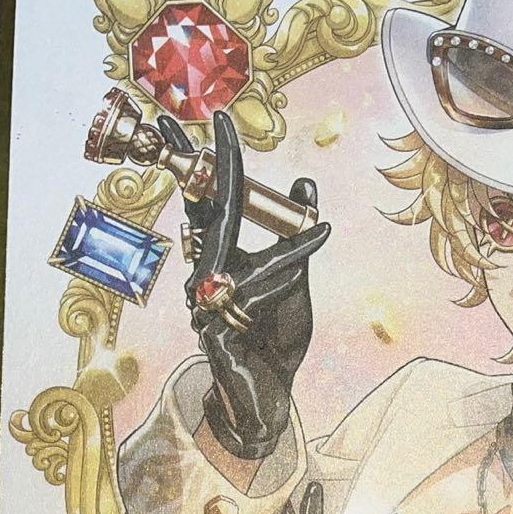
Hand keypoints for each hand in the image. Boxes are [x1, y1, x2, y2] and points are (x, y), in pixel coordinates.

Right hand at [158, 112, 330, 459]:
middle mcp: (203, 276)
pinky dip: (283, 282)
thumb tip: (304, 183)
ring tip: (309, 231)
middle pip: (205, 216)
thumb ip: (296, 236)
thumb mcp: (294, 279)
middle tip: (215, 121)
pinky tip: (303, 270)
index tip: (215, 118)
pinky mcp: (215, 335)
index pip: (210, 201)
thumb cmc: (274, 336)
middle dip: (207, 167)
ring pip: (240, 260)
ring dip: (279, 253)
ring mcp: (204, 306)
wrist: (270, 395)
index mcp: (220, 259)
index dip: (210, 160)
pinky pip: (253, 297)